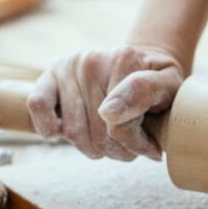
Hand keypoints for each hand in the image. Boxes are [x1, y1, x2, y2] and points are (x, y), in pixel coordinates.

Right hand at [26, 45, 185, 160]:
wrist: (142, 63)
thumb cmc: (158, 82)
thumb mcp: (170, 85)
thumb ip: (149, 92)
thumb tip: (109, 113)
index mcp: (124, 59)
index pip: (120, 126)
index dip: (135, 145)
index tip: (150, 147)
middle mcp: (91, 60)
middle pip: (97, 135)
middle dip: (117, 150)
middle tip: (130, 145)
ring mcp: (67, 67)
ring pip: (72, 132)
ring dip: (93, 148)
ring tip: (111, 141)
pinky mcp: (48, 76)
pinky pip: (37, 106)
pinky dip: (49, 128)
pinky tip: (67, 133)